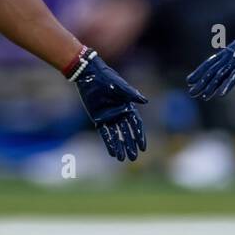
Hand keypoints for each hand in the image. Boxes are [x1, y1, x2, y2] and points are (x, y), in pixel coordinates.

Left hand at [68, 47, 147, 161]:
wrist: (90, 75)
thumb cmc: (107, 78)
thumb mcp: (120, 86)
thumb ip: (131, 94)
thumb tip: (145, 101)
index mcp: (128, 106)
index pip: (136, 124)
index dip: (139, 136)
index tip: (143, 147)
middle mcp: (119, 113)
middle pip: (126, 133)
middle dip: (130, 145)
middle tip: (134, 157)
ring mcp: (109, 117)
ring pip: (116, 135)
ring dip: (120, 147)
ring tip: (123, 159)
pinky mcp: (98, 119)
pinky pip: (104, 133)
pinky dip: (109, 143)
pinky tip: (112, 152)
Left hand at [186, 13, 234, 101]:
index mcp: (228, 51)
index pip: (210, 62)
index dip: (199, 71)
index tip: (190, 79)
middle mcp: (229, 57)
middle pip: (212, 72)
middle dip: (201, 83)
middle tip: (191, 92)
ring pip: (220, 76)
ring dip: (211, 87)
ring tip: (202, 97)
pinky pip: (234, 78)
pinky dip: (227, 86)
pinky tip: (221, 94)